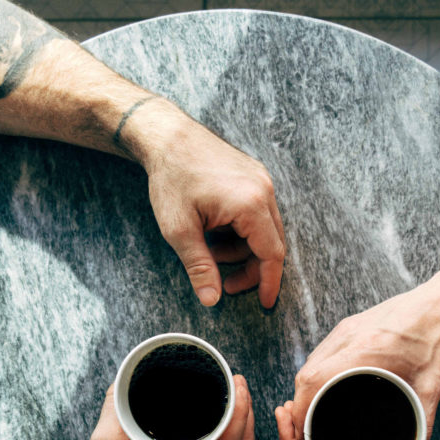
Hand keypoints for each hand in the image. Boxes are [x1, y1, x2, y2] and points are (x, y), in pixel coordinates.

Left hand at [138, 108, 285, 308]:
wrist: (166, 135)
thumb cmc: (171, 178)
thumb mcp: (179, 230)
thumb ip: (199, 267)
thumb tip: (212, 300)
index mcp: (251, 204)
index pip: (272, 254)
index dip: (269, 283)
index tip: (264, 303)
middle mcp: (264, 190)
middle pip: (272, 244)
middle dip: (251, 269)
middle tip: (226, 284)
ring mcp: (261, 180)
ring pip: (265, 230)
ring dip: (243, 249)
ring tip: (211, 252)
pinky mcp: (253, 176)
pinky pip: (258, 213)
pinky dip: (242, 231)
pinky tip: (217, 232)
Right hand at [289, 282, 439, 439]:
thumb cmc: (436, 341)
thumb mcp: (432, 386)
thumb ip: (423, 420)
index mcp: (366, 352)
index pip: (315, 380)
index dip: (301, 407)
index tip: (301, 428)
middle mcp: (349, 338)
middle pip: (306, 373)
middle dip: (300, 402)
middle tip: (305, 425)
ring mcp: (345, 329)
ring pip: (310, 361)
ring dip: (306, 386)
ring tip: (310, 408)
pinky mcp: (348, 325)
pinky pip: (321, 351)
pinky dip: (316, 371)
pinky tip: (323, 384)